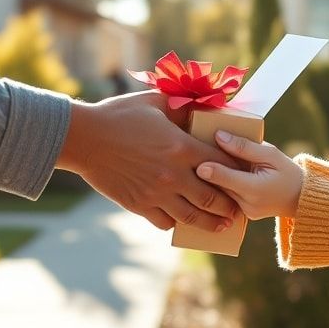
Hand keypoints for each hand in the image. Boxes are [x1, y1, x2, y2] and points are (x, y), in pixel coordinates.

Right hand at [56, 91, 243, 231]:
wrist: (84, 138)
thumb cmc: (119, 115)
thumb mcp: (154, 101)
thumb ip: (181, 105)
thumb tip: (202, 105)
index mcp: (181, 147)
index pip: (220, 164)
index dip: (236, 171)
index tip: (244, 176)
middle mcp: (173, 174)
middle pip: (211, 197)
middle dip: (228, 206)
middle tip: (238, 211)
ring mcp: (156, 193)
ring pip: (191, 216)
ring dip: (210, 223)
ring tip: (221, 225)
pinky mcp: (138, 204)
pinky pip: (164, 221)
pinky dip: (176, 222)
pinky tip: (181, 220)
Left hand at [196, 132, 303, 219]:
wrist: (299, 198)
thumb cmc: (286, 171)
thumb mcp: (270, 154)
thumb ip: (245, 147)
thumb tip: (219, 136)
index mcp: (257, 190)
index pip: (229, 179)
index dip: (212, 171)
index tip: (197, 164)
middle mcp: (248, 205)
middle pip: (219, 187)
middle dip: (206, 172)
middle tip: (187, 158)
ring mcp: (244, 213)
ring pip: (219, 194)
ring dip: (209, 179)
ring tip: (193, 163)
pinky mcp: (240, 215)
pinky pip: (224, 199)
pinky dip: (218, 186)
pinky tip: (206, 174)